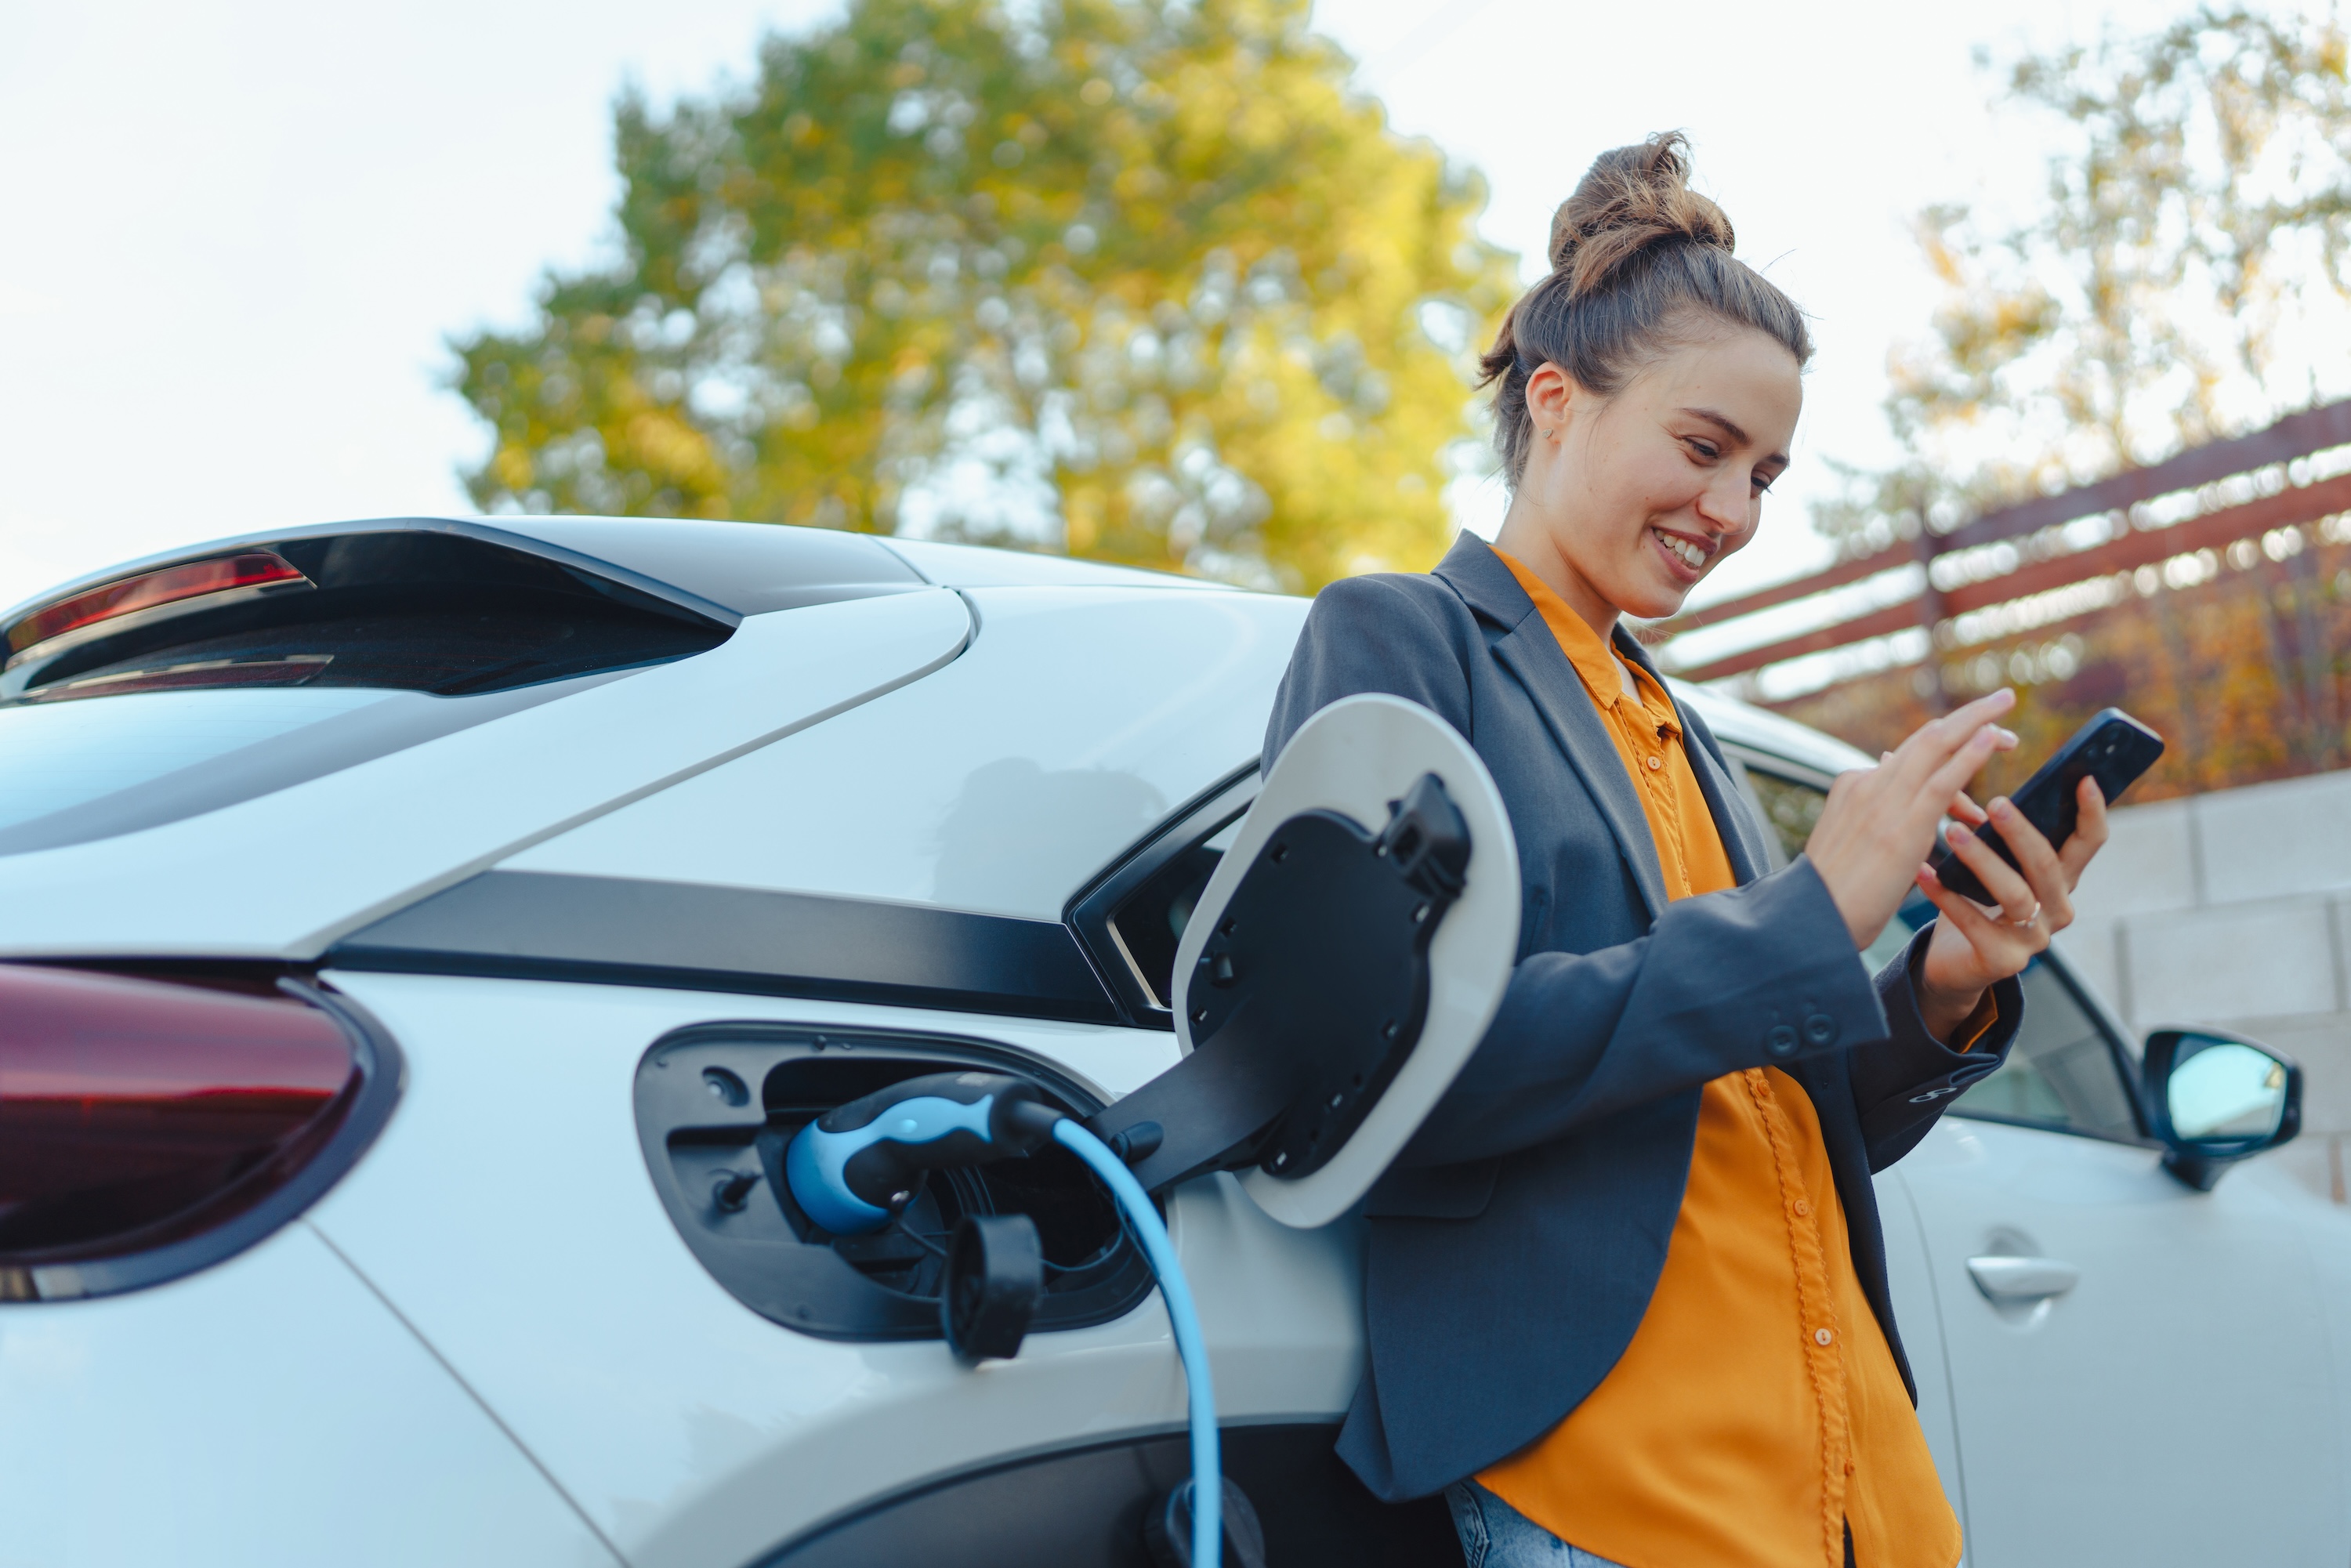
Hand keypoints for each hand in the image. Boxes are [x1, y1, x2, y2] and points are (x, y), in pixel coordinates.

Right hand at [1805, 689, 2019, 952]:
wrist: (1811, 921)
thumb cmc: (1832, 895)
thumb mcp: (1850, 844)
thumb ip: (1874, 816)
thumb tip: (1895, 804)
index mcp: (1853, 788)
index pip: (1909, 755)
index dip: (1947, 739)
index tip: (1976, 737)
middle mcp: (1867, 784)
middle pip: (1925, 737)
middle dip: (1967, 716)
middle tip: (2003, 702)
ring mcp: (1882, 802)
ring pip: (1935, 746)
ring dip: (1976, 722)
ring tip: (2009, 718)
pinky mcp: (1901, 826)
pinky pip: (1942, 780)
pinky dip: (1969, 754)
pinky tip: (1992, 739)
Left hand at [1911, 773, 2110, 1038]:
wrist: (1952, 962)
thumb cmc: (1975, 901)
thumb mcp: (1993, 863)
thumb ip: (1994, 826)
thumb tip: (1959, 765)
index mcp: (2061, 879)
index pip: (2089, 843)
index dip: (2092, 812)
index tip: (2085, 778)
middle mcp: (2056, 909)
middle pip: (2048, 866)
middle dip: (2022, 832)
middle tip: (1996, 803)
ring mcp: (2033, 939)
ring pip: (2015, 894)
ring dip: (1983, 860)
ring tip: (1951, 831)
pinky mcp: (2002, 961)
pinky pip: (1973, 924)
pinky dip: (1946, 896)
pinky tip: (1923, 872)